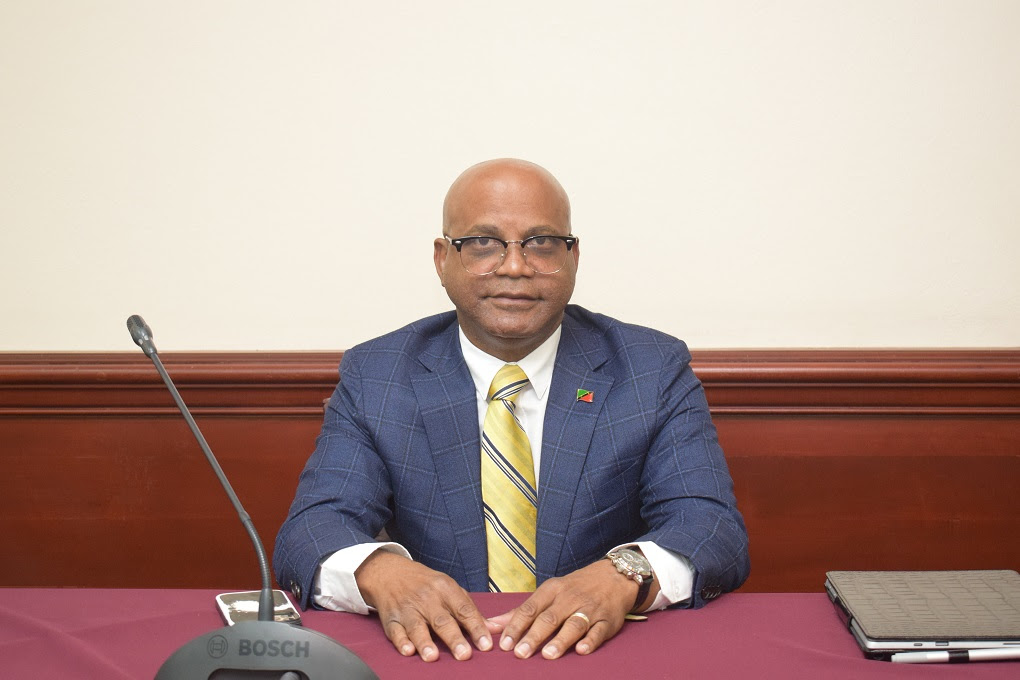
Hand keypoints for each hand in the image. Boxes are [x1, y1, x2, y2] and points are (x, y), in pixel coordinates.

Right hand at [355, 551, 495, 661]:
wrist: (391, 572)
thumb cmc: (426, 584)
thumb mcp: (449, 588)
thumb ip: (470, 610)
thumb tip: (494, 629)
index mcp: (445, 589)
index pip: (464, 609)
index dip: (476, 627)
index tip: (486, 644)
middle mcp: (427, 598)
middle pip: (442, 620)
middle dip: (454, 638)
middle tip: (464, 655)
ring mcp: (408, 608)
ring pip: (417, 626)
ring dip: (425, 642)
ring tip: (433, 657)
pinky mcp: (391, 618)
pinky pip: (395, 631)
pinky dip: (401, 641)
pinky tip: (408, 650)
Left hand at [486, 558, 646, 659]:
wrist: (614, 576)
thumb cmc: (575, 587)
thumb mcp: (548, 592)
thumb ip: (521, 611)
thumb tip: (491, 626)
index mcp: (552, 590)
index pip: (530, 609)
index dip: (516, 626)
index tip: (504, 644)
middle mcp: (569, 599)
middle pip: (549, 618)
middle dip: (534, 636)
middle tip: (520, 653)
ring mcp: (589, 609)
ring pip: (573, 624)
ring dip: (560, 640)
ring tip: (548, 654)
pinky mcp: (607, 620)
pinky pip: (598, 631)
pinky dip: (590, 641)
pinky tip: (581, 650)